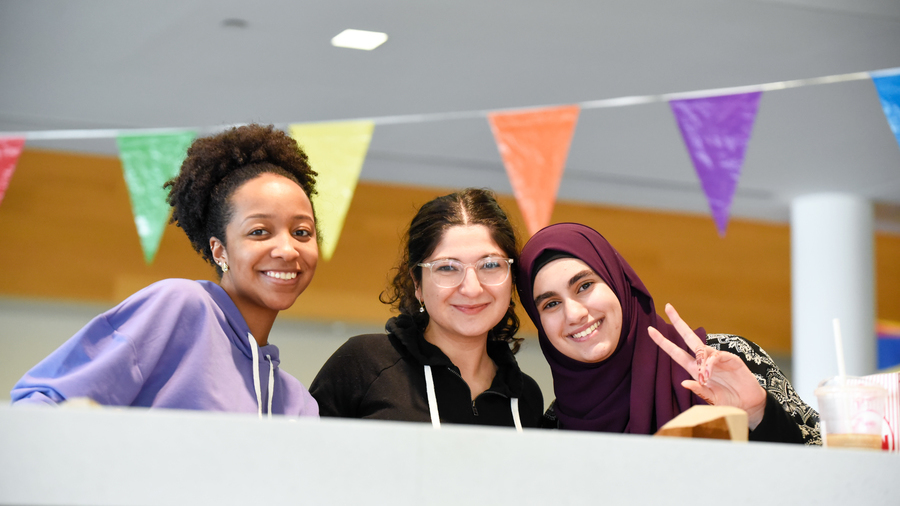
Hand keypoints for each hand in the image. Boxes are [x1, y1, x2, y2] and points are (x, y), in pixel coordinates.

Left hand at [648, 303, 766, 429]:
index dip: (663, 342)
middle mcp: (704, 360)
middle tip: (667, 306)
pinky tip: (709, 373)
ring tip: (706, 377)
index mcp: (695, 369)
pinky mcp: (730, 358)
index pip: (676, 352)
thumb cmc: (728, 400)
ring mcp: (717, 358)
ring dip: (701, 361)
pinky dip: (710, 363)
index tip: (650, 330)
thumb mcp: (711, 399)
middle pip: (688, 337)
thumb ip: (699, 391)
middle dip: (678, 322)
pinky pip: (716, 356)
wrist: (749, 404)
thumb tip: (683, 382)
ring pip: (702, 349)